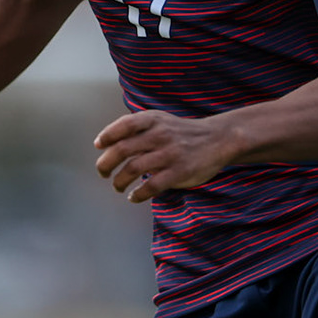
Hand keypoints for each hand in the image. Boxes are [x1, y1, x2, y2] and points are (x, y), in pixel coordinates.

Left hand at [93, 110, 234, 203]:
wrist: (218, 139)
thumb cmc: (182, 132)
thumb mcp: (161, 120)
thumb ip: (139, 128)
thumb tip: (109, 143)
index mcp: (153, 120)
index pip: (124, 125)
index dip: (107, 135)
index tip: (99, 145)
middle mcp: (159, 135)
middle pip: (122, 150)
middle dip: (106, 164)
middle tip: (102, 172)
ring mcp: (169, 154)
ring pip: (133, 169)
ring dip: (119, 181)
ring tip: (117, 186)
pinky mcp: (179, 172)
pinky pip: (151, 186)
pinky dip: (138, 194)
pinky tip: (133, 197)